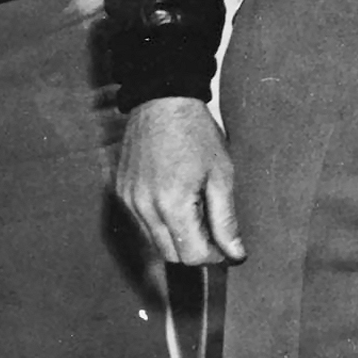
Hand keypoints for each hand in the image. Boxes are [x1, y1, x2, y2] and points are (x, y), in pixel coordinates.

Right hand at [116, 96, 245, 266]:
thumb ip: (226, 220)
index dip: (213, 255)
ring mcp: (128, 201)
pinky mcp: (121, 192)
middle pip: (170, 255)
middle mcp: (143, 208)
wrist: (162, 102)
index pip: (191, 255)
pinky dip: (161, 222)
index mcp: (171, 205)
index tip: (227, 245)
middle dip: (195, 249)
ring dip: (177, 237)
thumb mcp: (222, 176)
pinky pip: (141, 223)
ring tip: (196, 210)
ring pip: (154, 241)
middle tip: (214, 229)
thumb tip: (236, 253)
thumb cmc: (196, 134)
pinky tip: (177, 200)